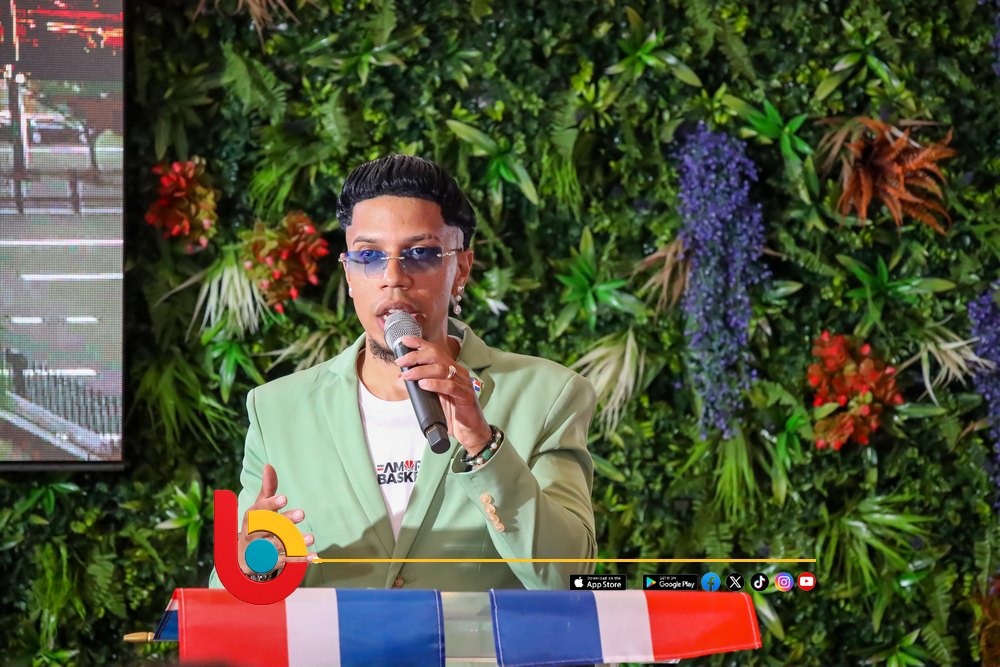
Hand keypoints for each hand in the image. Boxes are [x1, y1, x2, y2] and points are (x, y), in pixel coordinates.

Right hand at [237, 464, 317, 576]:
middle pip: (269, 528)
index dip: (271, 504)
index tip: (285, 498)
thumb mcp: (259, 506)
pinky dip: (299, 559)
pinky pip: (286, 560)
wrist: (244, 556)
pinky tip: (313, 555)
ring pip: (278, 545)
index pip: (259, 511)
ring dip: (295, 542)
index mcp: (251, 518)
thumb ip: (267, 488)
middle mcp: (254, 534)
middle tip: (302, 514)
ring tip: (311, 538)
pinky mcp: (270, 562)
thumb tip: (269, 466)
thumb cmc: (256, 524)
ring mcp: (261, 550)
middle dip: (285, 521)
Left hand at [395, 335, 490, 452]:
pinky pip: (451, 387)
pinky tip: (424, 384)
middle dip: (416, 356)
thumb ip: (418, 388)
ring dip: (422, 371)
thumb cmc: (453, 413)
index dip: (419, 343)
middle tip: (401, 362)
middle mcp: (458, 373)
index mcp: (450, 370)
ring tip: (408, 375)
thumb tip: (400, 380)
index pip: (435, 351)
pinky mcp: (466, 396)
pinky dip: (436, 384)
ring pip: (442, 370)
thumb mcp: (433, 398)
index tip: (404, 340)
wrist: (470, 432)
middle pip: (437, 356)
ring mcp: (464, 383)